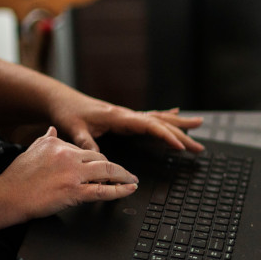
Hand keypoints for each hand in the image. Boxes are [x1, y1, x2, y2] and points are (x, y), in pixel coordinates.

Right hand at [0, 127, 138, 218]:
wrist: (7, 196)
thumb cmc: (16, 178)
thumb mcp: (31, 151)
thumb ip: (45, 139)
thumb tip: (52, 129)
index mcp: (58, 145)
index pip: (86, 150)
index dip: (96, 161)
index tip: (103, 167)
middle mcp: (68, 156)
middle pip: (101, 158)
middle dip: (114, 167)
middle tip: (124, 174)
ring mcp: (72, 174)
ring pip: (107, 170)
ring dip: (124, 176)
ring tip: (132, 180)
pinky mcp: (74, 191)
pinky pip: (103, 190)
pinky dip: (120, 190)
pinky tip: (130, 189)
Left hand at [49, 92, 203, 151]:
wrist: (61, 100)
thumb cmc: (67, 114)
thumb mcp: (74, 129)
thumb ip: (87, 143)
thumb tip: (99, 158)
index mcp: (119, 117)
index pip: (149, 126)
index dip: (166, 136)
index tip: (179, 146)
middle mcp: (127, 114)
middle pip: (161, 123)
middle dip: (182, 134)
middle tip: (199, 146)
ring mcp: (128, 115)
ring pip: (160, 119)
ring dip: (180, 124)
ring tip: (199, 125)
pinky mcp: (126, 118)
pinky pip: (152, 117)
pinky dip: (166, 117)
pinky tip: (176, 114)